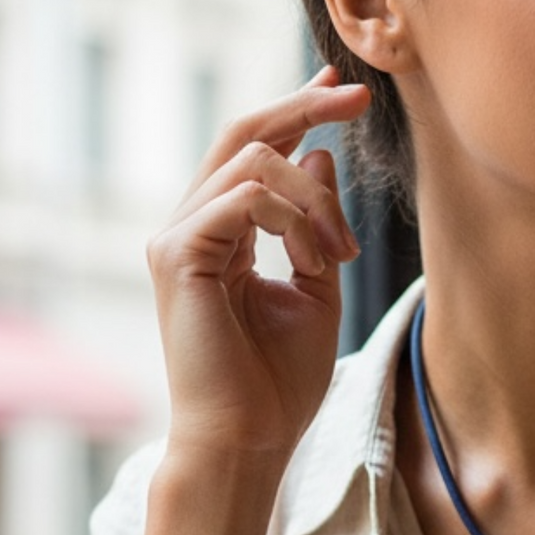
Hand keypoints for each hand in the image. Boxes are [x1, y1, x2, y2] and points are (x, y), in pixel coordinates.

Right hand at [146, 66, 370, 469]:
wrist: (248, 442)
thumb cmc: (277, 386)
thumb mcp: (316, 294)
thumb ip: (317, 228)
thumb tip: (321, 156)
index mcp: (220, 235)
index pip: (253, 151)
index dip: (297, 112)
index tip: (341, 91)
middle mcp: (190, 227)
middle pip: (243, 132)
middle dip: (304, 108)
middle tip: (357, 97)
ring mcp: (177, 237)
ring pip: (252, 159)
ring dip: (314, 200)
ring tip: (337, 256)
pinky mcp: (177, 255)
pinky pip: (245, 198)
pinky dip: (293, 220)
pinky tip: (314, 262)